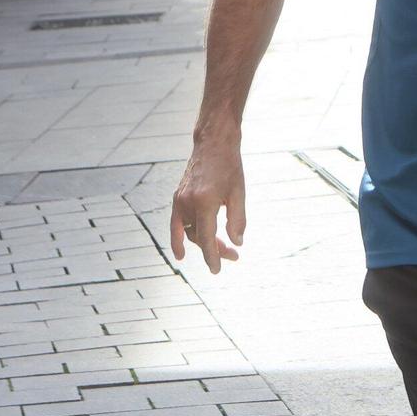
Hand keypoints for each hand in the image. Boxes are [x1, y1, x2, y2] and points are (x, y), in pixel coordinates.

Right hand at [170, 132, 247, 274]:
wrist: (212, 144)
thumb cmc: (230, 167)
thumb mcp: (239, 193)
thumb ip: (238, 220)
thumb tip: (237, 243)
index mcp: (204, 201)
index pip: (205, 238)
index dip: (212, 256)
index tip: (217, 270)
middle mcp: (187, 202)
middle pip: (197, 237)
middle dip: (214, 250)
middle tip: (234, 256)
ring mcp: (179, 200)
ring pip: (188, 232)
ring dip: (202, 243)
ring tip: (221, 248)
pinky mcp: (177, 197)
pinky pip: (177, 224)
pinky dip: (179, 238)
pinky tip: (182, 253)